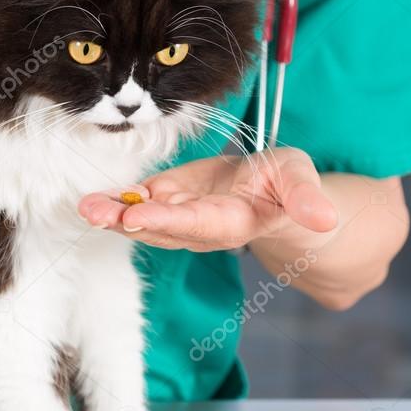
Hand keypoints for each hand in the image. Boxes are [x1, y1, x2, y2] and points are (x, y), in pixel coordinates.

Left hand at [78, 147, 338, 251]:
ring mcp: (179, 217)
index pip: (196, 224)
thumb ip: (307, 199)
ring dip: (112, 216)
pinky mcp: (167, 202)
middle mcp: (199, 227)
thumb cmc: (288, 186)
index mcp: (231, 222)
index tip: (136, 217)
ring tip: (85, 208)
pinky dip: (114, 204)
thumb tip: (325, 217)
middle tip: (95, 213)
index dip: (166, 221)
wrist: (272, 193)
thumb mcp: (302, 182)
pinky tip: (90, 201)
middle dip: (126, 222)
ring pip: (142, 221)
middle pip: (159, 228)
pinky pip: (137, 206)